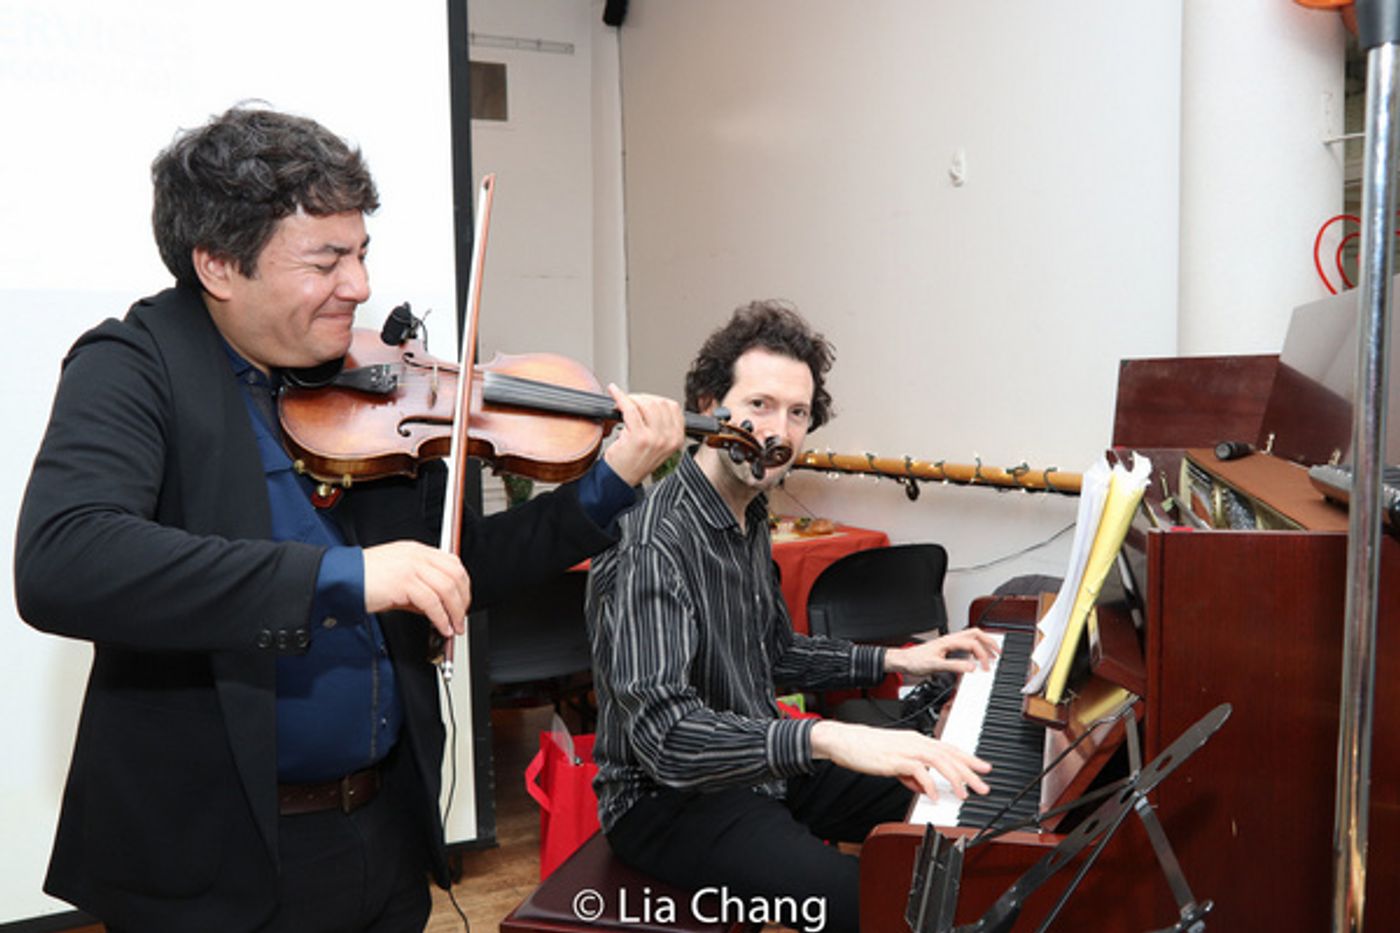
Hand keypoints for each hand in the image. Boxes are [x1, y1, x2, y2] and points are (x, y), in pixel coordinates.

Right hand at [362, 541, 471, 638]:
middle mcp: (417, 556)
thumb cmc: (364, 577)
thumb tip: (437, 607)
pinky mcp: (404, 582)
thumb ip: (420, 587)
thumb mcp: (398, 578)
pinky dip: (441, 617)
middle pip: (455, 575)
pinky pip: (432, 602)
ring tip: (453, 627)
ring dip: (455, 612)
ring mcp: (411, 567)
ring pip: (447, 588)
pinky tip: (441, 627)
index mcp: (417, 551)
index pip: (452, 563)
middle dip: (463, 599)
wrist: (342, 577)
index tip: (463, 602)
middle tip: (461, 617)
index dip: (463, 585)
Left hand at [601, 385, 685, 485]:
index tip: (643, 400)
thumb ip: (662, 425)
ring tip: (622, 403)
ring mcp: (656, 438)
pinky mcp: (639, 437)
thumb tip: (650, 400)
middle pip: (659, 402)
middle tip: (629, 401)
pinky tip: (615, 394)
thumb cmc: (634, 461)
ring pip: (646, 403)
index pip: (673, 407)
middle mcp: (669, 439)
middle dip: (642, 398)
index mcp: (677, 439)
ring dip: (632, 398)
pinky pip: (630, 408)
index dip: (655, 399)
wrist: (620, 479)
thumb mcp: (658, 444)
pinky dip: (621, 398)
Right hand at [810, 720, 991, 798]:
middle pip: (950, 755)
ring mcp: (906, 749)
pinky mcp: (895, 759)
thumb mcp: (894, 762)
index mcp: (917, 739)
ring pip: (940, 761)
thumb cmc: (867, 749)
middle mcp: (915, 741)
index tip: (983, 769)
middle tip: (984, 785)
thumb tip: (923, 787)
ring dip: (955, 778)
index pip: (949, 748)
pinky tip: (933, 797)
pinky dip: (928, 785)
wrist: (845, 741)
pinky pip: (918, 772)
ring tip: (964, 794)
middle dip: (970, 771)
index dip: (968, 758)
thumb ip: (911, 773)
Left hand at [885, 628, 1000, 676]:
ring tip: (992, 653)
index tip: (986, 667)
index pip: (973, 644)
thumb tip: (971, 668)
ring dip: (983, 643)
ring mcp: (949, 642)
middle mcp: (950, 639)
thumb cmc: (915, 661)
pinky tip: (976, 656)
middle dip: (989, 641)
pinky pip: (965, 643)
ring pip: (971, 637)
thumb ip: (954, 666)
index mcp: (949, 641)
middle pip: (975, 633)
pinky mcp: (946, 648)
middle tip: (999, 652)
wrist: (903, 661)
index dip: (982, 655)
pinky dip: (975, 647)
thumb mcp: (935, 666)